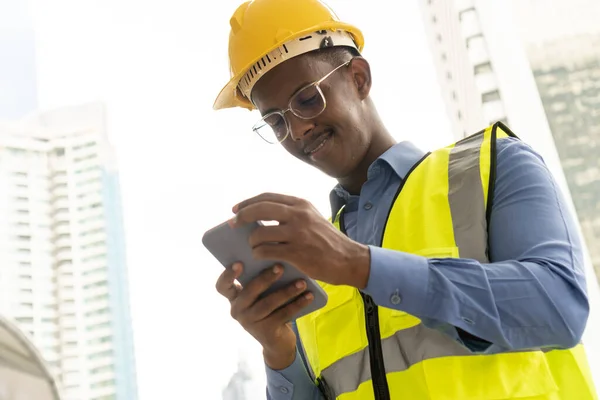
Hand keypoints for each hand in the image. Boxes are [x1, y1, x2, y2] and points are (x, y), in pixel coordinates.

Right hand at [215, 262, 313, 369]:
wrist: (277, 342)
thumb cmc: (269, 309)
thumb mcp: (261, 295)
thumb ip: (262, 281)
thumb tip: (278, 259)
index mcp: (234, 298)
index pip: (222, 286)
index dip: (228, 275)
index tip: (239, 263)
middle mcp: (238, 311)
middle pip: (249, 291)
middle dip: (266, 278)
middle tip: (281, 267)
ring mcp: (250, 323)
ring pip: (268, 303)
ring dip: (287, 291)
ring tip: (302, 282)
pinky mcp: (266, 332)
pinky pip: (283, 314)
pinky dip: (297, 304)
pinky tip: (309, 296)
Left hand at [231, 193, 370, 287]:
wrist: (348, 259)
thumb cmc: (328, 241)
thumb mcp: (312, 218)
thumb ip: (291, 214)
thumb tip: (262, 215)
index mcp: (300, 204)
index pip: (267, 197)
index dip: (248, 203)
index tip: (236, 209)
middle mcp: (298, 215)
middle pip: (259, 209)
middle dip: (242, 217)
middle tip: (233, 224)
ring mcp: (297, 234)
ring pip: (260, 233)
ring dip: (252, 241)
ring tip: (253, 246)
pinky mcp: (296, 253)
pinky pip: (266, 251)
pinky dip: (258, 254)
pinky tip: (260, 256)